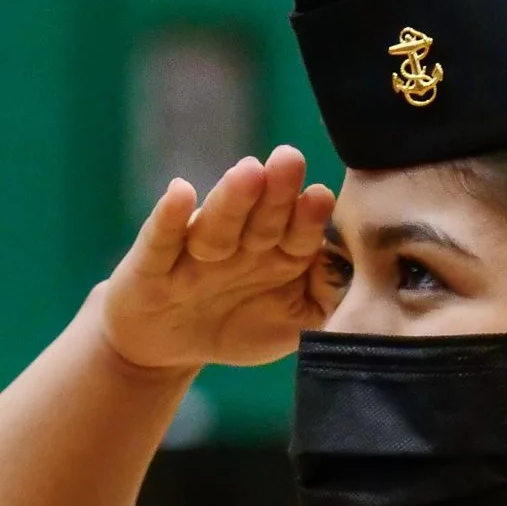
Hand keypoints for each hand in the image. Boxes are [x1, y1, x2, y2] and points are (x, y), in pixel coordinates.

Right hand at [101, 146, 336, 374]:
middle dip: (276, 191)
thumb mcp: (290, 326)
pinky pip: (162, 239)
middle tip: (289, 160)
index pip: (298, 234)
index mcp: (278, 254)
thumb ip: (324, 303)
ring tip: (248, 172)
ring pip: (217, 225)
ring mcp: (196, 252)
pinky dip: (169, 217)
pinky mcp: (153, 264)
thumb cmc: (235, 324)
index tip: (321, 198)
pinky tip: (179, 192)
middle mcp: (240, 245)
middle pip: (261, 218)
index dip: (308, 219)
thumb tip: (353, 276)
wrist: (165, 345)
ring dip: (232, 199)